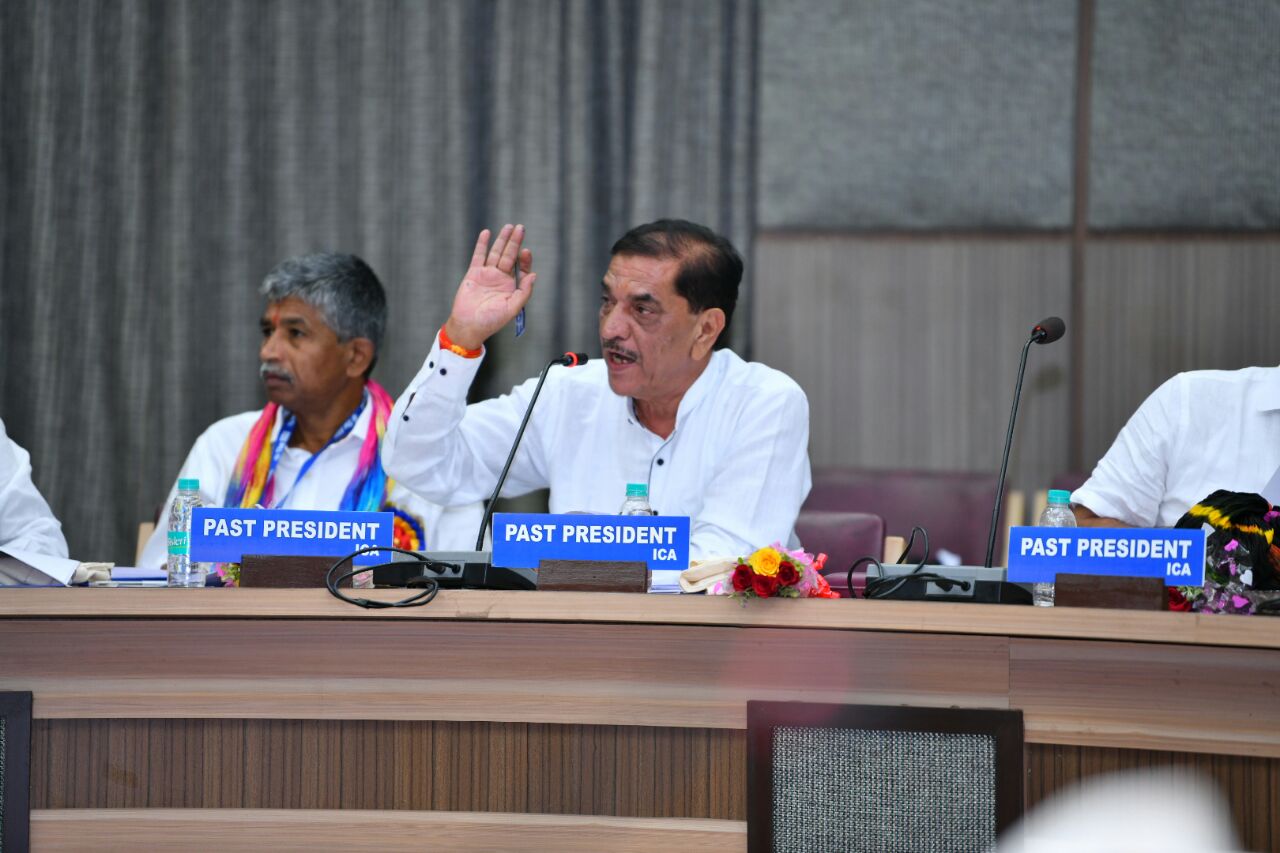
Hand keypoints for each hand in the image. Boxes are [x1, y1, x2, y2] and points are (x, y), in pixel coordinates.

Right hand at [443, 224, 535, 350]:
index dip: (524, 259)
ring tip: (508, 227)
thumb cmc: (491, 321)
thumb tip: (534, 275)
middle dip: (515, 242)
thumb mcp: (512, 309)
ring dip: (502, 240)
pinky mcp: (474, 273)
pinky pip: (479, 256)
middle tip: (520, 228)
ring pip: (496, 253)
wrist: (468, 325)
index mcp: (512, 287)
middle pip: (510, 256)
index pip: (521, 268)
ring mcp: (488, 274)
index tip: (525, 251)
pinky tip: (486, 233)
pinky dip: (482, 244)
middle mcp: (501, 278)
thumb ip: (524, 292)